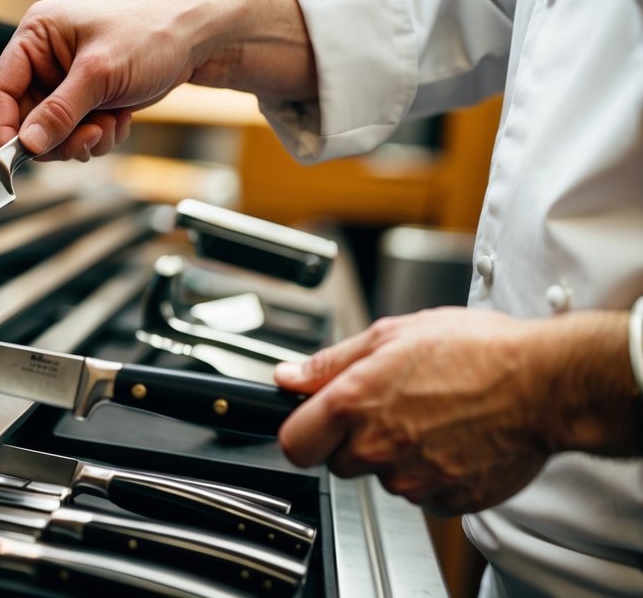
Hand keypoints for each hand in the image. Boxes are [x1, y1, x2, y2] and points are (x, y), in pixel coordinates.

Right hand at [0, 0, 315, 160]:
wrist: (199, 39)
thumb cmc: (154, 32)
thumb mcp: (101, 73)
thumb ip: (60, 110)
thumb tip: (29, 141)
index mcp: (38, 34)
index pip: (2, 87)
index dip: (5, 125)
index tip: (13, 156)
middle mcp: (48, 55)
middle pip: (28, 117)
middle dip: (58, 136)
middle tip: (85, 139)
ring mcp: (69, 78)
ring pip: (55, 130)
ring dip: (82, 138)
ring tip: (109, 124)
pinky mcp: (90, 95)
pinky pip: (78, 130)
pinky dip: (98, 135)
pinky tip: (119, 120)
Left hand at [274, 308, 549, 516]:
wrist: (543, 384)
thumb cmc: (475, 351)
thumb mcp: (391, 334)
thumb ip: (331, 362)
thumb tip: (289, 377)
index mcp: (354, 404)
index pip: (294, 443)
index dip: (303, 430)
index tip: (315, 421)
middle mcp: (378, 447)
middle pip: (339, 462)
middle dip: (354, 439)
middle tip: (390, 406)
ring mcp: (414, 479)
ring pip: (383, 477)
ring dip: (396, 454)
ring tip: (432, 415)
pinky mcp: (448, 499)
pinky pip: (423, 493)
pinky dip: (432, 472)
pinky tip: (452, 438)